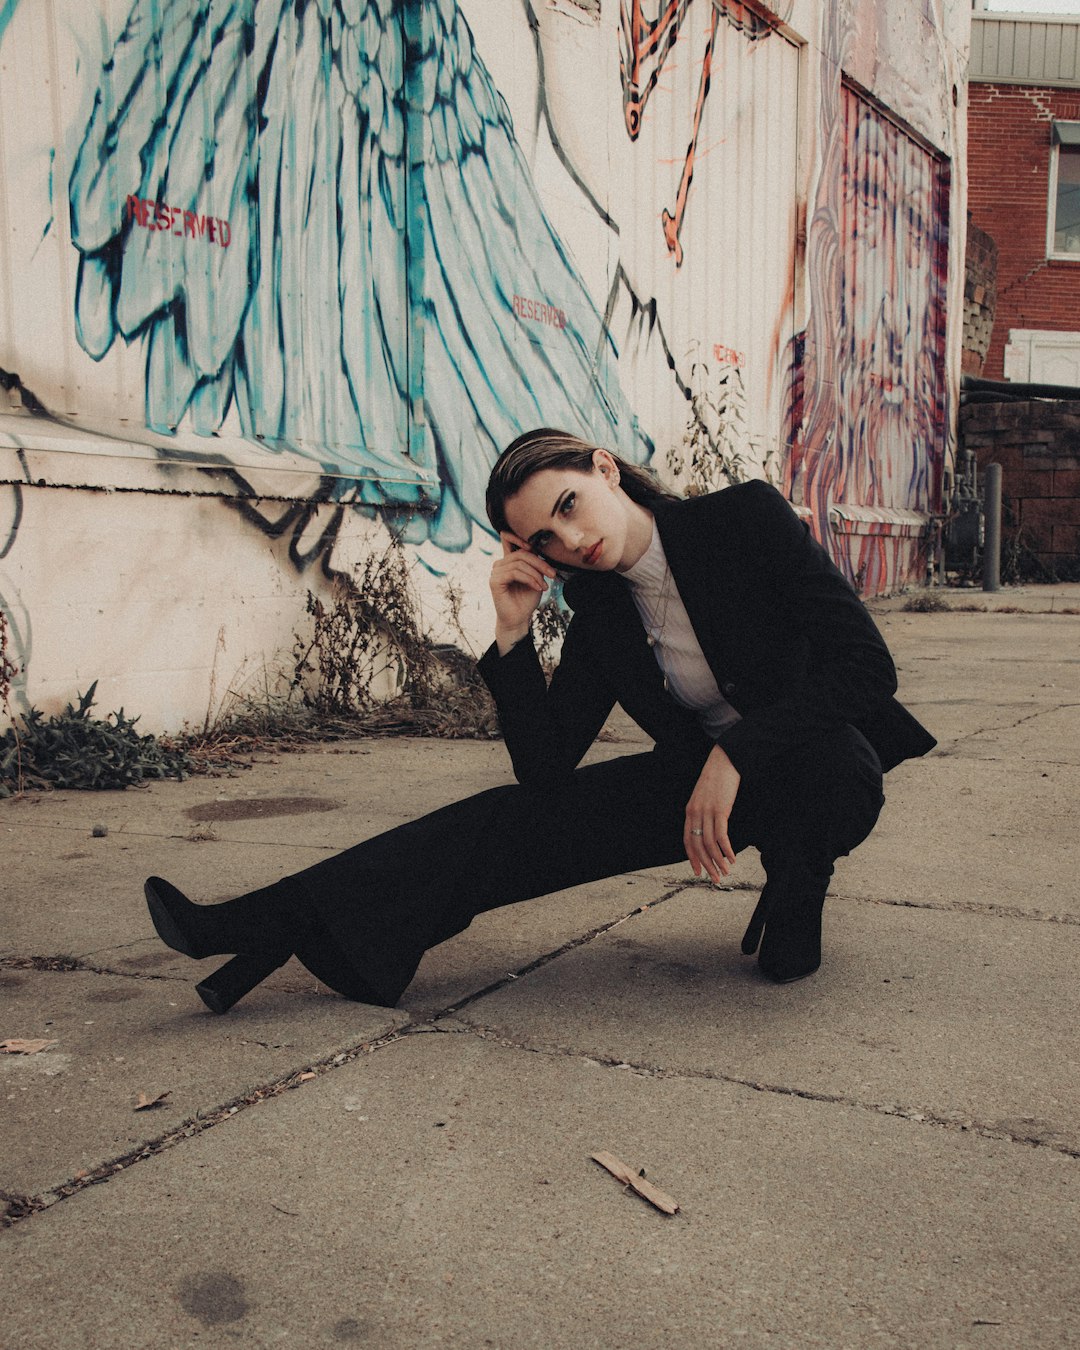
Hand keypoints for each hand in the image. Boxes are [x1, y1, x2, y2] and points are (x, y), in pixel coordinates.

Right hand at [490, 532, 556, 653]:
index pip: (507, 538)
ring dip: (536, 574)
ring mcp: (495, 572)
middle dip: (540, 563)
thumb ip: (535, 563)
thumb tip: (539, 550)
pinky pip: (515, 573)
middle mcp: (500, 564)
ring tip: (544, 586)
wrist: (519, 619)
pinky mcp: (494, 581)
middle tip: (552, 575)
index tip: (535, 547)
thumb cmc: (526, 599)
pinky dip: (529, 579)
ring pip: (519, 563)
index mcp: (508, 561)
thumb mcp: (535, 578)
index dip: (519, 537)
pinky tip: (537, 587)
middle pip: (521, 553)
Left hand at [684, 745, 740, 884]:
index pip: (687, 841)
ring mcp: (706, 812)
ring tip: (726, 871)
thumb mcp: (704, 797)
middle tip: (715, 878)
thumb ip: (704, 813)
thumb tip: (710, 829)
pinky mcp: (720, 810)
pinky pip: (721, 836)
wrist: (724, 760)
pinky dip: (726, 849)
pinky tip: (732, 857)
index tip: (698, 872)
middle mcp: (695, 813)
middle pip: (697, 846)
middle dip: (707, 865)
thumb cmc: (717, 779)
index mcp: (689, 811)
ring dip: (718, 861)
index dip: (692, 858)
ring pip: (709, 844)